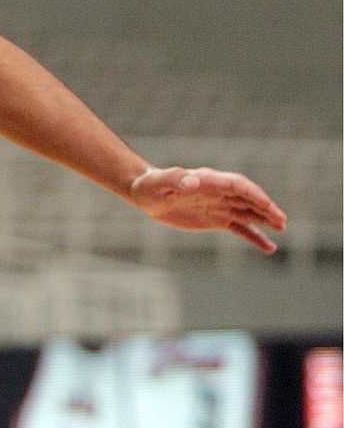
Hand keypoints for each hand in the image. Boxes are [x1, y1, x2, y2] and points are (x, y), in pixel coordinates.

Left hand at [127, 166, 286, 252]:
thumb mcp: (158, 183)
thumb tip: (192, 181)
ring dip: (265, 220)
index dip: (252, 193)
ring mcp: (220, 206)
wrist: (146, 195)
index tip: (267, 204)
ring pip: (248, 213)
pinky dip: (254, 237)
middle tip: (281, 221)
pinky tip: (269, 247)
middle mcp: (219, 193)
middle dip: (265, 208)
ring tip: (282, 229)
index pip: (237, 185)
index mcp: (208, 181)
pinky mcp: (216, 220)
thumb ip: (174, 179)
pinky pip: (240, 229)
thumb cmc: (150, 186)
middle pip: (248, 199)